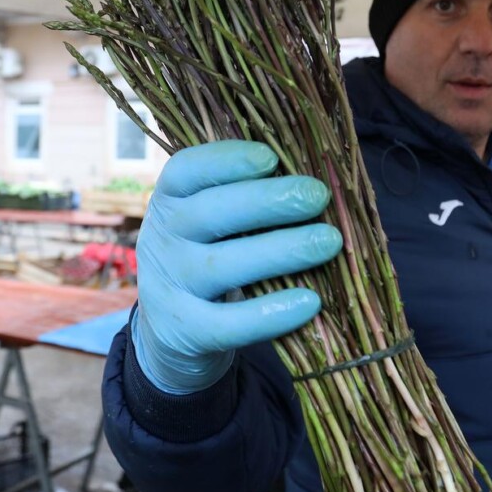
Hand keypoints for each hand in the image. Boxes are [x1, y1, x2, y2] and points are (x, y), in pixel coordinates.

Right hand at [131, 141, 341, 393]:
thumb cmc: (206, 257)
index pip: (185, 171)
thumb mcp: (206, 224)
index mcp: (168, 201)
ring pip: (223, 266)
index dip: (226, 161)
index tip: (271, 158)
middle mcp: (162, 240)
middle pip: (210, 213)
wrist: (167, 332)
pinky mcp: (185, 333)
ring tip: (329, 242)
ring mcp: (169, 288)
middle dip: (267, 201)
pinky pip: (229, 323)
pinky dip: (270, 313)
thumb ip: (241, 199)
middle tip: (317, 196)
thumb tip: (308, 180)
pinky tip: (310, 301)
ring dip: (281, 251)